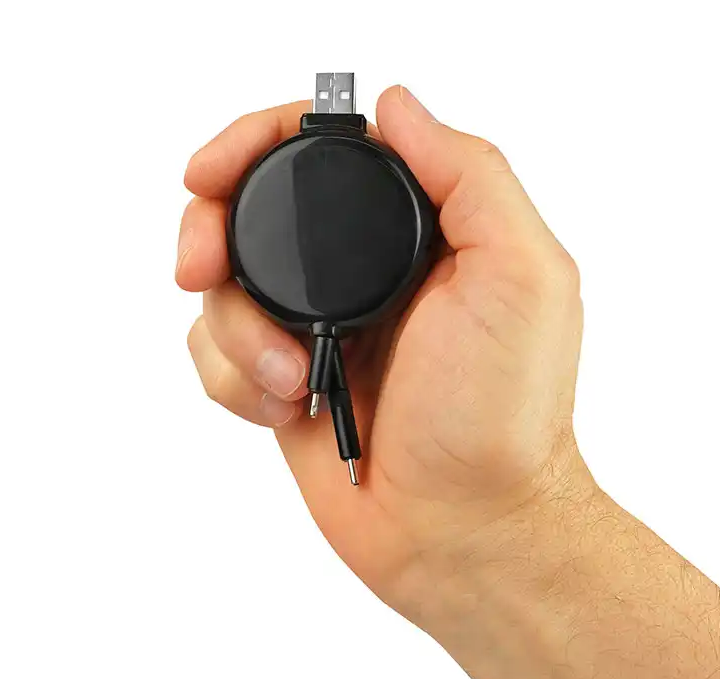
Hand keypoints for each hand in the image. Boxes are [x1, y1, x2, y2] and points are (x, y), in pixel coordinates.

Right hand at [179, 86, 588, 621]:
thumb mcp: (521, 277)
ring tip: (288, 379)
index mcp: (417, 235)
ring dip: (235, 331)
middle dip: (211, 232)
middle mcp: (364, 275)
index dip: (256, 143)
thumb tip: (394, 106)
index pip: (323, 154)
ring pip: (223, 291)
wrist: (462, 531)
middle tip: (198, 267)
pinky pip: (217, 357)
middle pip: (252, 214)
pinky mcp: (283, 385)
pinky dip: (233, 379)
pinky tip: (283, 408)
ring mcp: (318, 331)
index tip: (209, 171)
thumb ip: (469, 175)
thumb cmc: (501, 418)